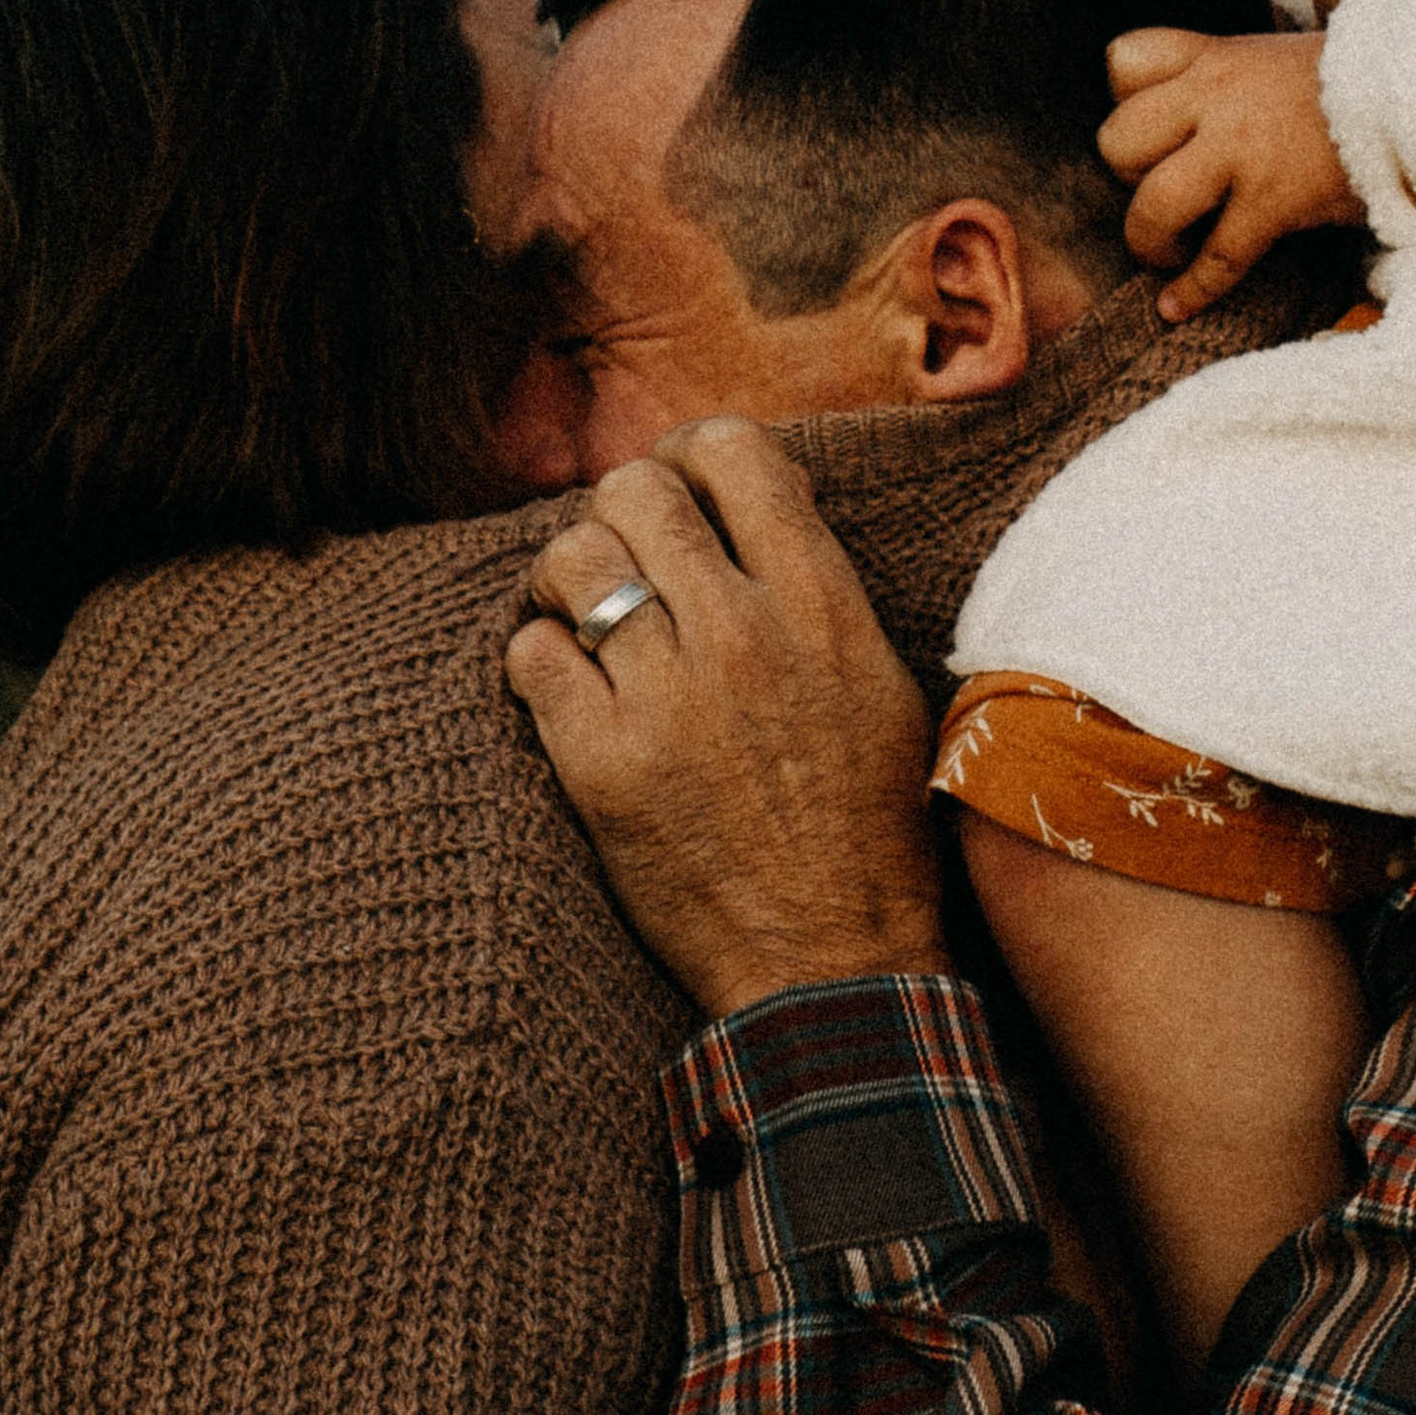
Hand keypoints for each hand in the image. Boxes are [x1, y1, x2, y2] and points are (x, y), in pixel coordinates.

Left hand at [507, 419, 947, 1020]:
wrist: (834, 961)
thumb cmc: (869, 830)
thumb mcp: (882, 687)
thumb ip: (821, 591)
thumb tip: (762, 509)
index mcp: (822, 605)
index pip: (735, 453)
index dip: (693, 454)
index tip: (685, 489)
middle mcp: (741, 634)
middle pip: (636, 489)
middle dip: (621, 512)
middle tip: (625, 554)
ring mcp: (666, 698)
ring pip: (571, 559)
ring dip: (567, 576)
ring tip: (582, 611)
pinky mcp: (601, 765)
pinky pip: (532, 656)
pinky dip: (539, 660)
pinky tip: (566, 687)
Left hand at [1100, 26, 1364, 319]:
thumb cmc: (1356, 83)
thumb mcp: (1279, 60)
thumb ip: (1231, 84)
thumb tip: (1197, 124)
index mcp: (1218, 58)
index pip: (1124, 62)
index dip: (1124, 101)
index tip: (1152, 129)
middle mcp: (1218, 98)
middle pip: (1118, 140)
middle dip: (1127, 177)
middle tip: (1161, 193)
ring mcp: (1244, 150)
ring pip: (1153, 204)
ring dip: (1149, 240)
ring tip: (1166, 253)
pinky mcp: (1276, 201)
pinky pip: (1217, 258)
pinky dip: (1192, 291)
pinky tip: (1176, 308)